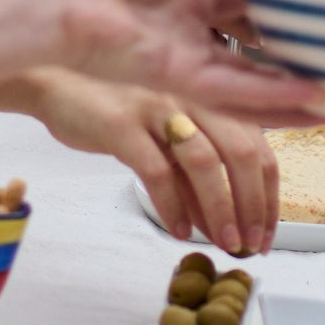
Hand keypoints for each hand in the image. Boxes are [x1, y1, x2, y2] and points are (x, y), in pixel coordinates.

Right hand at [30, 76, 278, 252]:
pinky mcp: (122, 123)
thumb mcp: (166, 135)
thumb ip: (194, 172)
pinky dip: (172, 207)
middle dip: (253, 206)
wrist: (56, 81)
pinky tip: (177, 230)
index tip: (266, 231)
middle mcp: (192, 95)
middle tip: (249, 243)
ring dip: (220, 210)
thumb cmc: (117, 107)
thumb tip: (221, 222)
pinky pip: (157, 171)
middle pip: (242, 153)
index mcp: (210, 95)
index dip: (268, 195)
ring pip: (205, 162)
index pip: (260, 147)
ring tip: (222, 242)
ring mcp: (158, 106)